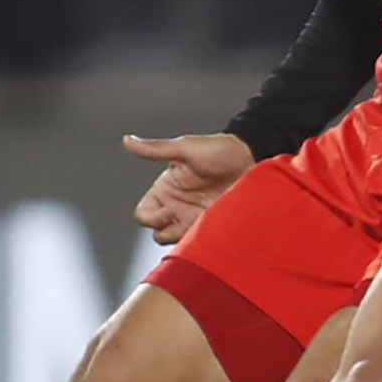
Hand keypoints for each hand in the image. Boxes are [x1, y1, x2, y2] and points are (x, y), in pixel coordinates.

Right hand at [126, 131, 254, 244]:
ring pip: (177, 240)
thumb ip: (155, 149)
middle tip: (184, 219)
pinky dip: (201, 240)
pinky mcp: (212, 224)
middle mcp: (176, 206)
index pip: (144, 214)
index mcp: (165, 189)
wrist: (252, 158)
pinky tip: (212, 227)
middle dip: (166, 230)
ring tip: (201, 222)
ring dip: (184, 237)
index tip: (168, 210)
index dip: (151, 217)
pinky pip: (199, 242)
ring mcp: (193, 217)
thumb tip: (128, 140)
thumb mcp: (185, 149)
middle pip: (157, 232)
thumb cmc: (219, 150)